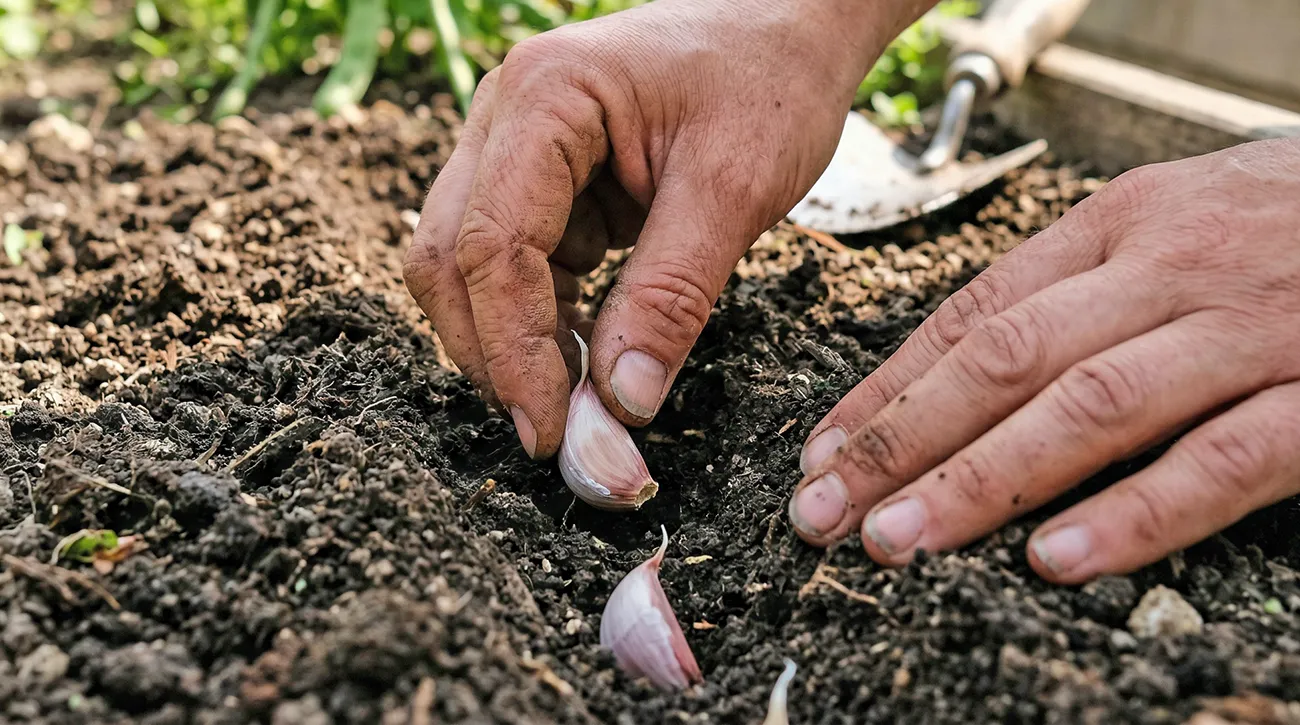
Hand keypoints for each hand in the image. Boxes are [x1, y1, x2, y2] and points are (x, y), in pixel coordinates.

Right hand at [404, 0, 932, 457]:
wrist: (790, 23)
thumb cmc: (770, 80)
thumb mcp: (734, 188)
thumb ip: (672, 296)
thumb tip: (622, 406)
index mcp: (546, 97)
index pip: (492, 244)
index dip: (512, 351)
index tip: (552, 432)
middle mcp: (506, 114)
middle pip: (451, 257)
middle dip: (493, 353)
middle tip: (554, 434)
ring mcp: (514, 144)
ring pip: (471, 266)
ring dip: (513, 341)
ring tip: (578, 403)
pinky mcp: (541, 177)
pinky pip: (516, 262)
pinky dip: (542, 319)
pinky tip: (585, 355)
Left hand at [789, 138, 1299, 583]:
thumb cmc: (1284, 218)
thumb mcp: (1167, 222)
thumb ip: (1074, 287)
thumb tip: (962, 365)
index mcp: (1117, 225)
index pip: (972, 314)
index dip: (887, 389)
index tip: (822, 451)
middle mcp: (1167, 270)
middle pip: (1005, 361)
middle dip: (900, 443)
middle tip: (824, 511)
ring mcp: (1245, 332)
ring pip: (1090, 409)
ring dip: (983, 482)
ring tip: (901, 540)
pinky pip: (1221, 460)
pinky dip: (1135, 511)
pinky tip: (1061, 557)